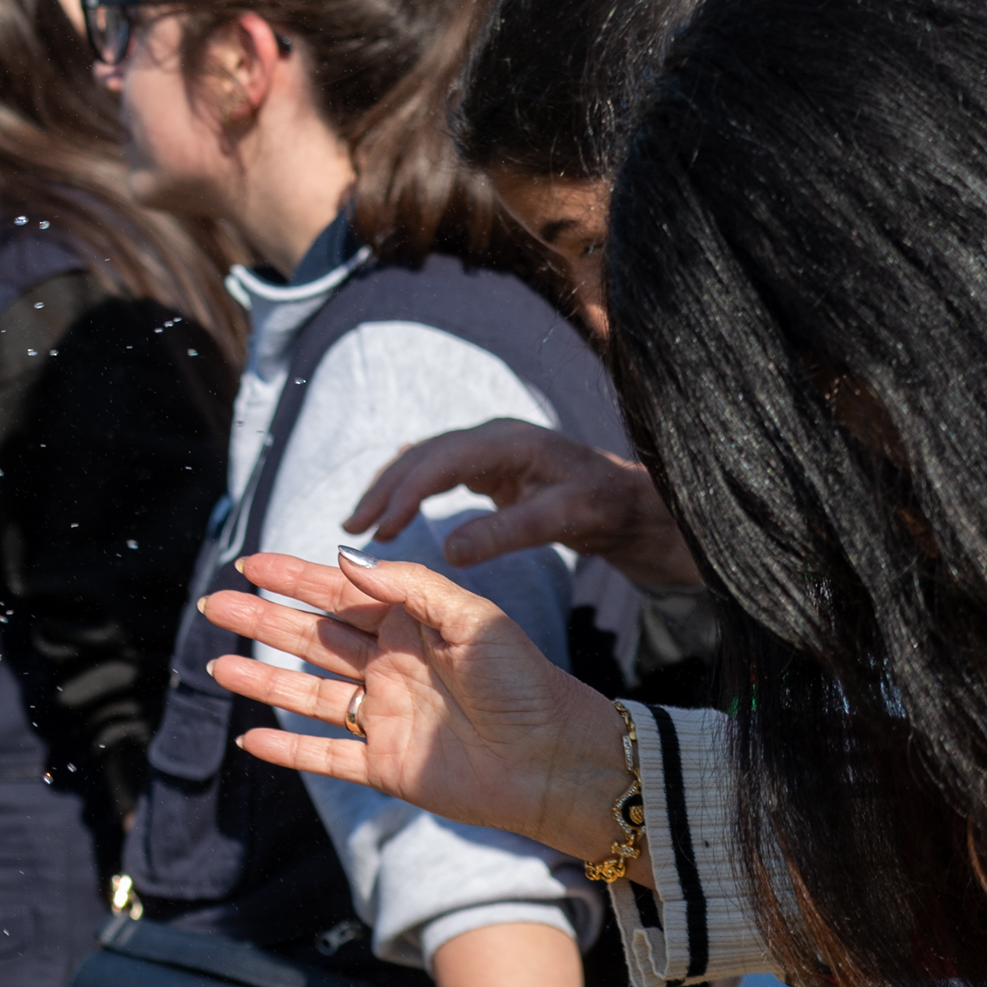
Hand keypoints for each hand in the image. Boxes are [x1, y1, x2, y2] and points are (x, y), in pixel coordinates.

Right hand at [199, 552, 638, 870]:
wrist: (556, 760)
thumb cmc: (526, 682)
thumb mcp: (472, 618)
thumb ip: (408, 587)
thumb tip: (344, 555)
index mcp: (410, 626)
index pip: (339, 593)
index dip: (292, 577)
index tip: (249, 562)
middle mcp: (390, 668)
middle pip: (311, 638)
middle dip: (262, 620)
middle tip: (213, 603)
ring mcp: (384, 717)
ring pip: (307, 694)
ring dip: (262, 678)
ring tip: (216, 665)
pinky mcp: (386, 765)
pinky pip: (324, 755)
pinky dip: (287, 748)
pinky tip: (250, 738)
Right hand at [344, 422, 699, 586]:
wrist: (634, 502)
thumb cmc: (605, 507)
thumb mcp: (563, 520)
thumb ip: (507, 532)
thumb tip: (447, 549)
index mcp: (508, 442)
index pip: (440, 462)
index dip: (405, 493)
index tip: (381, 530)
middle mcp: (492, 437)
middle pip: (421, 458)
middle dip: (383, 491)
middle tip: (352, 529)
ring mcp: (489, 448)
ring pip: (423, 463)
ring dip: (390, 491)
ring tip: (363, 525)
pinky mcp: (490, 465)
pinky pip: (436, 473)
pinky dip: (409, 492)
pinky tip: (393, 513)